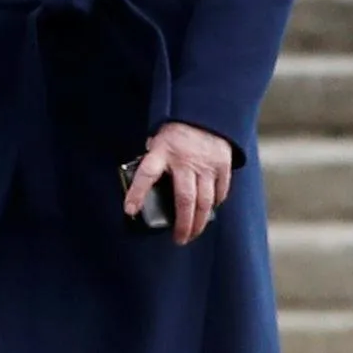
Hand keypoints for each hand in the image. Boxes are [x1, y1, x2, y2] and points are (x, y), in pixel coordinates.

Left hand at [125, 121, 238, 245]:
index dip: (137, 193)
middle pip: (184, 199)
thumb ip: (153, 160)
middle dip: (182, 224)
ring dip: (199, 222)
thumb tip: (144, 184)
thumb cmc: (176, 130)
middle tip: (179, 240)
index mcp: (162, 151)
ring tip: (193, 234)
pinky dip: (215, 204)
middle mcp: (185, 160)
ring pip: (205, 202)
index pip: (146, 174)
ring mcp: (206, 164)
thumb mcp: (157, 140)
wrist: (206, 112)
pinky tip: (209, 213)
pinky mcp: (222, 165)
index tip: (129, 210)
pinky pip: (220, 192)